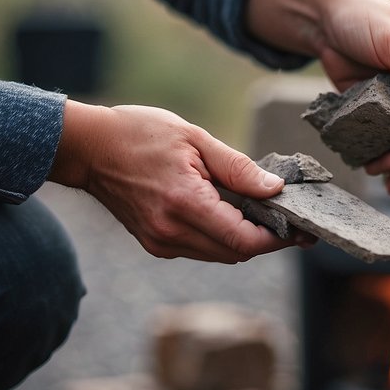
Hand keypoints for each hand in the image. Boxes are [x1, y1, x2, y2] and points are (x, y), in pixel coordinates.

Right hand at [49, 102, 310, 262]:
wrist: (87, 148)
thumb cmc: (139, 134)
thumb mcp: (195, 138)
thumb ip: (238, 168)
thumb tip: (276, 189)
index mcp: (184, 204)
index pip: (244, 241)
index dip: (278, 240)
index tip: (301, 230)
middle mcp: (171, 232)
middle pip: (237, 254)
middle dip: (268, 241)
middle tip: (293, 222)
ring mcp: (161, 242)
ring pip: (221, 255)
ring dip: (246, 240)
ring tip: (267, 214)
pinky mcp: (155, 244)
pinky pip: (202, 249)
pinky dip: (223, 237)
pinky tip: (233, 214)